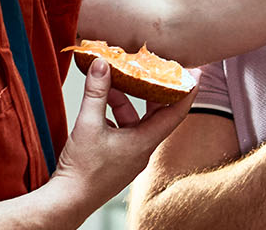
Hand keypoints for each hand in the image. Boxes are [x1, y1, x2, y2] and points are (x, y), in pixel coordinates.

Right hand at [51, 59, 193, 206]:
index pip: (177, 112)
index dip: (188, 90)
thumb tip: (102, 65)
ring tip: (111, 86)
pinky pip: (125, 132)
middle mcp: (143, 150)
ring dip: (126, 102)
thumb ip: (96, 92)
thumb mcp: (88, 124)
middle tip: (153, 71)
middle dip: (153, 91)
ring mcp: (131, 156)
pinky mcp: (119, 160)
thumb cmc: (81, 170)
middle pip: (157, 114)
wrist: (68, 201)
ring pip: (137, 122)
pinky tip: (100, 108)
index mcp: (144, 142)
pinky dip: (116, 117)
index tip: (196, 74)